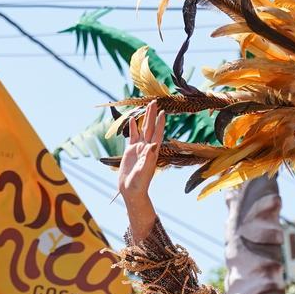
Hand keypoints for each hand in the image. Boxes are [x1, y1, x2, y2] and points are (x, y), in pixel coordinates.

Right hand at [118, 101, 165, 241]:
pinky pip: (132, 136)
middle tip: (155, 102)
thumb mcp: (144, 171)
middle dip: (153, 115)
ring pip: (142, 130)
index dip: (160, 123)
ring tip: (147, 106)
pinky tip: (133, 119)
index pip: (157, 134)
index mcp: (152, 152)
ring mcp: (139, 148)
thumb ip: (148, 159)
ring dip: (145, 118)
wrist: (131, 191)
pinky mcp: (130, 151)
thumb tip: (153, 145)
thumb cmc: (139, 184)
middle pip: (150, 128)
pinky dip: (133, 127)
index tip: (164, 112)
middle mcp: (147, 148)